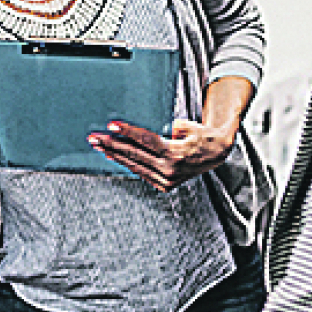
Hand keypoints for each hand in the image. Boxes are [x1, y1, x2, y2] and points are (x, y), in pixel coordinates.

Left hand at [88, 74, 252, 191]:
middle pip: (135, 154)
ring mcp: (166, 180)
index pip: (146, 141)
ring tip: (99, 146)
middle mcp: (170, 170)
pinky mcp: (164, 185)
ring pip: (135, 165)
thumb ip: (168, 127)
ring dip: (115, 155)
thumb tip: (147, 129)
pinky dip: (127, 163)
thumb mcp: (189, 126)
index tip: (111, 126)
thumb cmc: (203, 137)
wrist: (217, 154)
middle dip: (112, 145)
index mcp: (176, 154)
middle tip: (95, 137)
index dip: (127, 132)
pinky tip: (114, 156)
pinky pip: (141, 172)